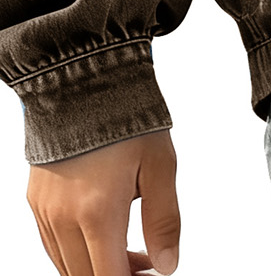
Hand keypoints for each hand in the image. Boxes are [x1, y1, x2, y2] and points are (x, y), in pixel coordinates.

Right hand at [26, 129, 179, 275]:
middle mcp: (64, 218)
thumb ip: (164, 221)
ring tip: (132, 249)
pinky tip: (104, 236)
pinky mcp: (36, 201)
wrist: (86, 81)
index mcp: (98, 212)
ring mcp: (45, 211)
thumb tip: (167, 265)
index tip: (151, 274)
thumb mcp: (160, 165)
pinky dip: (77, 252)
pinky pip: (53, 245)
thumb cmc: (127, 117)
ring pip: (67, 266)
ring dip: (98, 266)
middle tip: (147, 264)